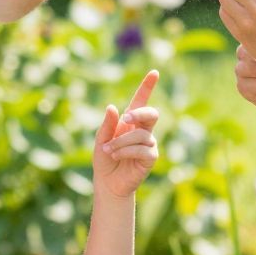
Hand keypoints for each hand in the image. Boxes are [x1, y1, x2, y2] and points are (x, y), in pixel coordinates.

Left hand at [93, 69, 158, 197]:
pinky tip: (116, 156)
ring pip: (142, 135)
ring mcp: (149, 144)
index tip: (154, 72)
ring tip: (108, 150)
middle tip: (126, 118)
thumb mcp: (100, 139)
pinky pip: (143, 149)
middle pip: (151, 113)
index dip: (147, 87)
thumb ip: (107, 124)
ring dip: (122, 141)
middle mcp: (142, 130)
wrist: (107, 182)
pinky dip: (126, 151)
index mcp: (130, 122)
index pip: (141, 101)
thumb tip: (113, 107)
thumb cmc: (104, 159)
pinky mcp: (150, 158)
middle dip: (140, 113)